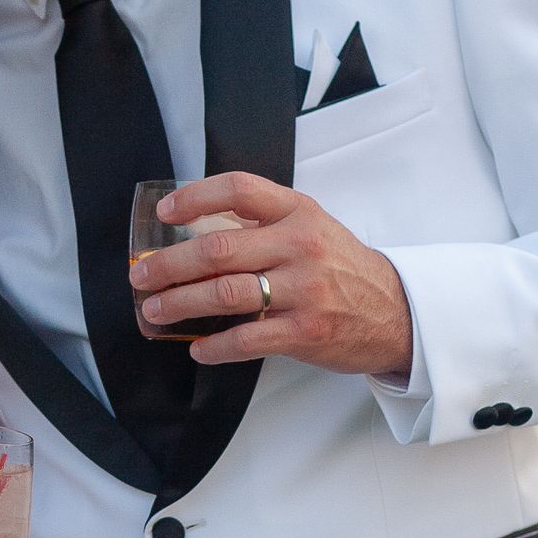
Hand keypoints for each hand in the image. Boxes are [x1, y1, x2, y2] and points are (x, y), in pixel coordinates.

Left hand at [131, 173, 413, 380]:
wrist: (396, 311)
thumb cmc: (341, 268)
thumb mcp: (311, 227)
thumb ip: (263, 221)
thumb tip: (194, 226)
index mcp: (298, 212)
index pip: (238, 189)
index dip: (195, 198)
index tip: (166, 214)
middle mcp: (300, 245)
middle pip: (218, 249)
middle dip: (169, 264)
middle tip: (142, 276)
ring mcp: (304, 290)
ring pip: (225, 293)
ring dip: (180, 303)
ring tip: (155, 310)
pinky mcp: (306, 331)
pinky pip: (246, 339)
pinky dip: (214, 347)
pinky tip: (197, 348)